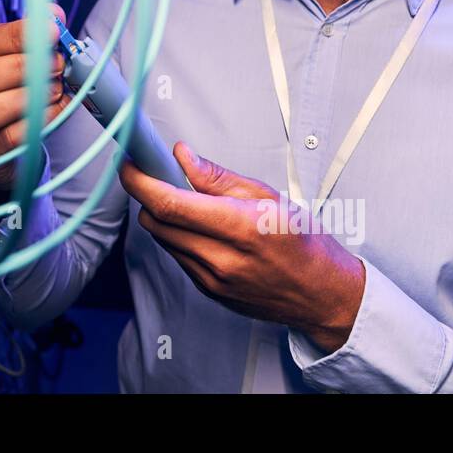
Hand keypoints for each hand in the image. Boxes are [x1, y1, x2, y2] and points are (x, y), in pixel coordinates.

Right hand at [0, 4, 71, 200]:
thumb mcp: (7, 61)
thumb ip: (27, 37)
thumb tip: (53, 16)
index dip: (12, 36)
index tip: (48, 30)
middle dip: (18, 67)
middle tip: (55, 63)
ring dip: (25, 97)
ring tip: (55, 88)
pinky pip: (3, 140)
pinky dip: (33, 122)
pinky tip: (54, 110)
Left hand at [118, 141, 365, 354]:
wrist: (323, 294)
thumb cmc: (304, 243)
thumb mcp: (269, 197)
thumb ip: (218, 178)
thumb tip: (184, 157)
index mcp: (240, 228)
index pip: (170, 204)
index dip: (140, 182)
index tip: (130, 165)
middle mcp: (222, 259)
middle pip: (157, 222)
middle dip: (148, 195)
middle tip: (156, 175)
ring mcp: (213, 280)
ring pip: (163, 240)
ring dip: (163, 216)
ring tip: (188, 202)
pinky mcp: (209, 293)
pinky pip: (178, 257)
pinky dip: (179, 237)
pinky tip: (201, 228)